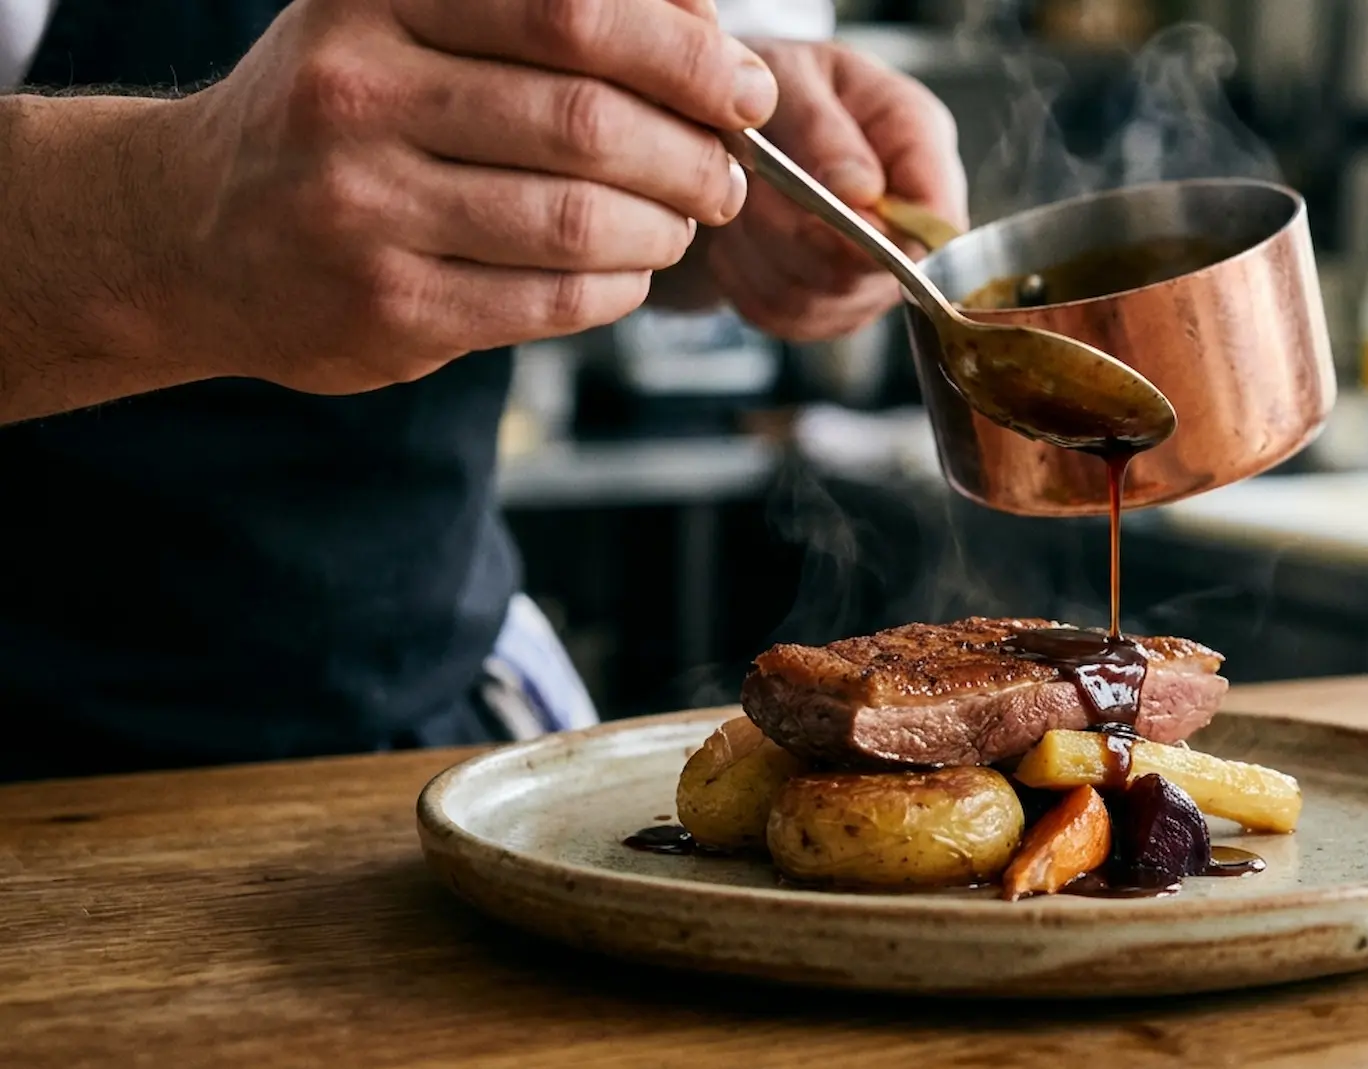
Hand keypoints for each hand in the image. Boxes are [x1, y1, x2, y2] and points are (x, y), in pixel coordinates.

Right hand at [157, 0, 775, 393]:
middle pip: (589, 121)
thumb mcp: (406, 22)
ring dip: (666, 227)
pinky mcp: (388, 307)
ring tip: (683, 220)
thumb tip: (703, 33)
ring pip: (580, 221)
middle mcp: (358, 92)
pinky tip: (627, 272)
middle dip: (694, 153)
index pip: (573, 10)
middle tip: (727, 172)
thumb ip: (539, 17)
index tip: (743, 87)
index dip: (686, 52)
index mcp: (377, 0)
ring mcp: (364, 207)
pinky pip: (553, 299)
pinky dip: (621, 288)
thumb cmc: (338, 117)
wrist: (191, 232)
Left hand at [701, 40, 967, 341]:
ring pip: (819, 300)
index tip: (817, 213)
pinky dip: (745, 279)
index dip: (880, 236)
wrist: (726, 120)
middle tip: (751, 190)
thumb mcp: (786, 78)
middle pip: (871, 272)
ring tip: (739, 204)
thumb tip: (860, 191)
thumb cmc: (766, 88)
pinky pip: (784, 316)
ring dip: (760, 256)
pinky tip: (739, 235)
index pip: (937, 220)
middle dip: (795, 236)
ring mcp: (874, 266)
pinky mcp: (830, 303)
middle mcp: (908, 211)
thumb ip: (822, 130)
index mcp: (917, 136)